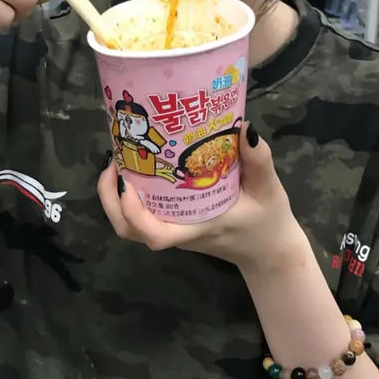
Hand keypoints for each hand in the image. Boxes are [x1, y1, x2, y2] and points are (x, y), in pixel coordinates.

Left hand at [97, 123, 308, 274]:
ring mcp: (172, 229)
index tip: (126, 182)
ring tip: (117, 162)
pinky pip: (140, 214)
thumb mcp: (268, 190)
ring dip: (114, 197)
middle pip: (128, 230)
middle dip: (110, 199)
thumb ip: (259, 161)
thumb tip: (245, 128)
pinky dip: (128, 195)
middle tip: (113, 162)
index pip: (155, 235)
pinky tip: (136, 166)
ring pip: (129, 225)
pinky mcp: (172, 222)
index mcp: (195, 228)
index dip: (133, 213)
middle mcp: (177, 232)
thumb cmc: (267, 222)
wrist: (268, 251)